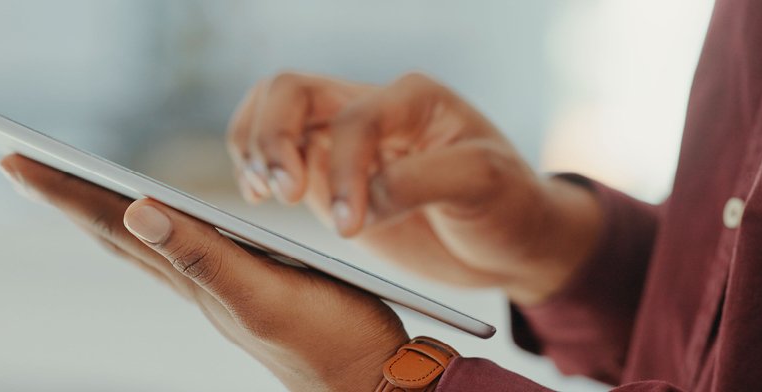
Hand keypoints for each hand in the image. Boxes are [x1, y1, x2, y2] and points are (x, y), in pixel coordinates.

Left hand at [0, 155, 407, 391]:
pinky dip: (153, 230)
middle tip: (20, 166)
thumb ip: (205, 256)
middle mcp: (197, 284)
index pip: (114, 226)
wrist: (371, 383)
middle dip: (68, 197)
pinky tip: (156, 225)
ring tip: (70, 189)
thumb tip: (137, 212)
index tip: (16, 163)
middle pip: (117, 233)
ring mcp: (219, 290)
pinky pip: (181, 253)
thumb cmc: (332, 341)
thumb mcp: (266, 294)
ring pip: (145, 244)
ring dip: (102, 212)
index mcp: (195, 277)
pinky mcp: (247, 291)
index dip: (65, 193)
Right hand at [228, 72, 602, 303]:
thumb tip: (365, 198)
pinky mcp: (326, 175)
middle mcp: (371, 107)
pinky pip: (271, 154)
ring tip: (261, 194)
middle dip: (273, 139)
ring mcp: (342, 140)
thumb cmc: (507, 203)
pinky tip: (258, 197)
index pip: (355, 118)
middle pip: (292, 91)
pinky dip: (252, 167)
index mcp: (413, 99)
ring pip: (271, 111)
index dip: (346, 169)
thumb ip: (423, 181)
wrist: (510, 239)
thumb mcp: (484, 184)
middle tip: (282, 194)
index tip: (352, 225)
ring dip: (253, 147)